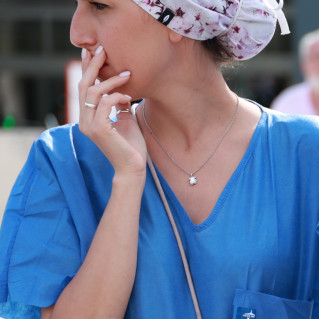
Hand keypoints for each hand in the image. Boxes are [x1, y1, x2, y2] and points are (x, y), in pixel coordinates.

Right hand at [78, 46, 145, 176]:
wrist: (134, 168)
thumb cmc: (132, 147)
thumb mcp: (126, 120)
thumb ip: (120, 105)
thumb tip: (122, 90)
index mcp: (88, 118)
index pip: (84, 89)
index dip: (87, 69)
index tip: (94, 51)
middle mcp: (84, 121)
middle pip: (84, 86)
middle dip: (93, 65)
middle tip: (103, 49)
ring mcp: (89, 126)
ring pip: (94, 93)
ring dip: (111, 81)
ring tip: (127, 74)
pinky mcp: (99, 130)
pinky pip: (104, 104)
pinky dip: (117, 97)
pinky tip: (129, 98)